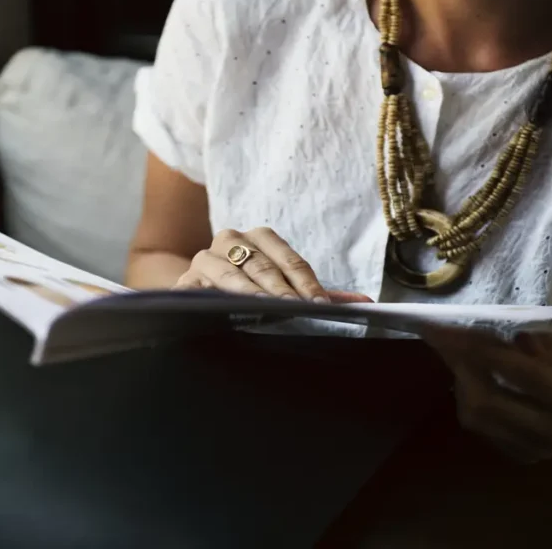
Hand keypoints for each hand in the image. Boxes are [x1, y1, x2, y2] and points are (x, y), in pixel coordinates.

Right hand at [174, 227, 372, 302]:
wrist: (197, 293)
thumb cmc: (248, 289)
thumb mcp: (284, 290)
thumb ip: (319, 295)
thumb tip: (366, 305)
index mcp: (259, 238)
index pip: (290, 261)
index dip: (307, 285)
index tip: (321, 307)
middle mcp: (231, 240)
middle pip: (263, 267)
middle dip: (283, 292)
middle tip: (299, 312)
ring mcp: (206, 258)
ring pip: (232, 274)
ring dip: (251, 294)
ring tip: (268, 309)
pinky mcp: (185, 281)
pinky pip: (200, 290)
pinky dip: (214, 299)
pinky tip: (227, 313)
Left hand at [424, 327, 551, 462]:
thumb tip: (521, 342)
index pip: (529, 377)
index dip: (490, 350)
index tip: (458, 328)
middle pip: (492, 402)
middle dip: (462, 364)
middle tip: (443, 336)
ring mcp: (539, 450)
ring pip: (477, 418)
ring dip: (459, 380)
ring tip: (454, 350)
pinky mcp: (522, 455)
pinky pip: (479, 428)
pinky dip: (466, 397)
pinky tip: (469, 373)